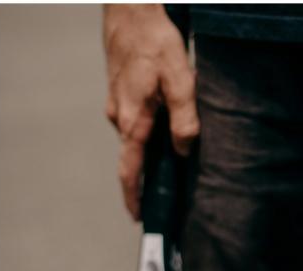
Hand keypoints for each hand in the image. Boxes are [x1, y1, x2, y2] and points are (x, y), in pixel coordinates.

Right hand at [103, 4, 198, 220]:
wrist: (131, 10)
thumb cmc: (155, 42)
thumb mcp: (180, 80)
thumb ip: (184, 118)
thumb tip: (183, 150)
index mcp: (133, 120)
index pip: (129, 170)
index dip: (134, 197)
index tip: (140, 217)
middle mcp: (120, 117)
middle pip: (135, 158)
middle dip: (149, 178)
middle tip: (170, 196)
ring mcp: (118, 105)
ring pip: (138, 137)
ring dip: (154, 150)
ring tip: (178, 160)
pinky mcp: (122, 94)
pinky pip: (137, 121)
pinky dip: (151, 130)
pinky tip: (169, 125)